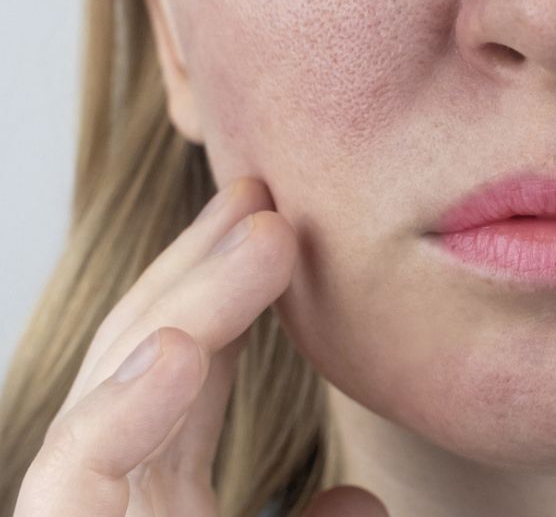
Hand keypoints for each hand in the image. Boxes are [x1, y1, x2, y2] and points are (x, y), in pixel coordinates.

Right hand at [13, 178, 386, 516]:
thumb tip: (361, 497)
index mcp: (159, 498)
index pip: (190, 373)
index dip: (229, 296)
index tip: (275, 228)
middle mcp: (114, 496)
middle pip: (146, 354)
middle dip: (201, 268)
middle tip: (260, 194)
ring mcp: (77, 515)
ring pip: (113, 386)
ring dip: (188, 304)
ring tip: (264, 232)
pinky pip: (72, 476)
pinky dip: (120, 410)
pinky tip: (182, 350)